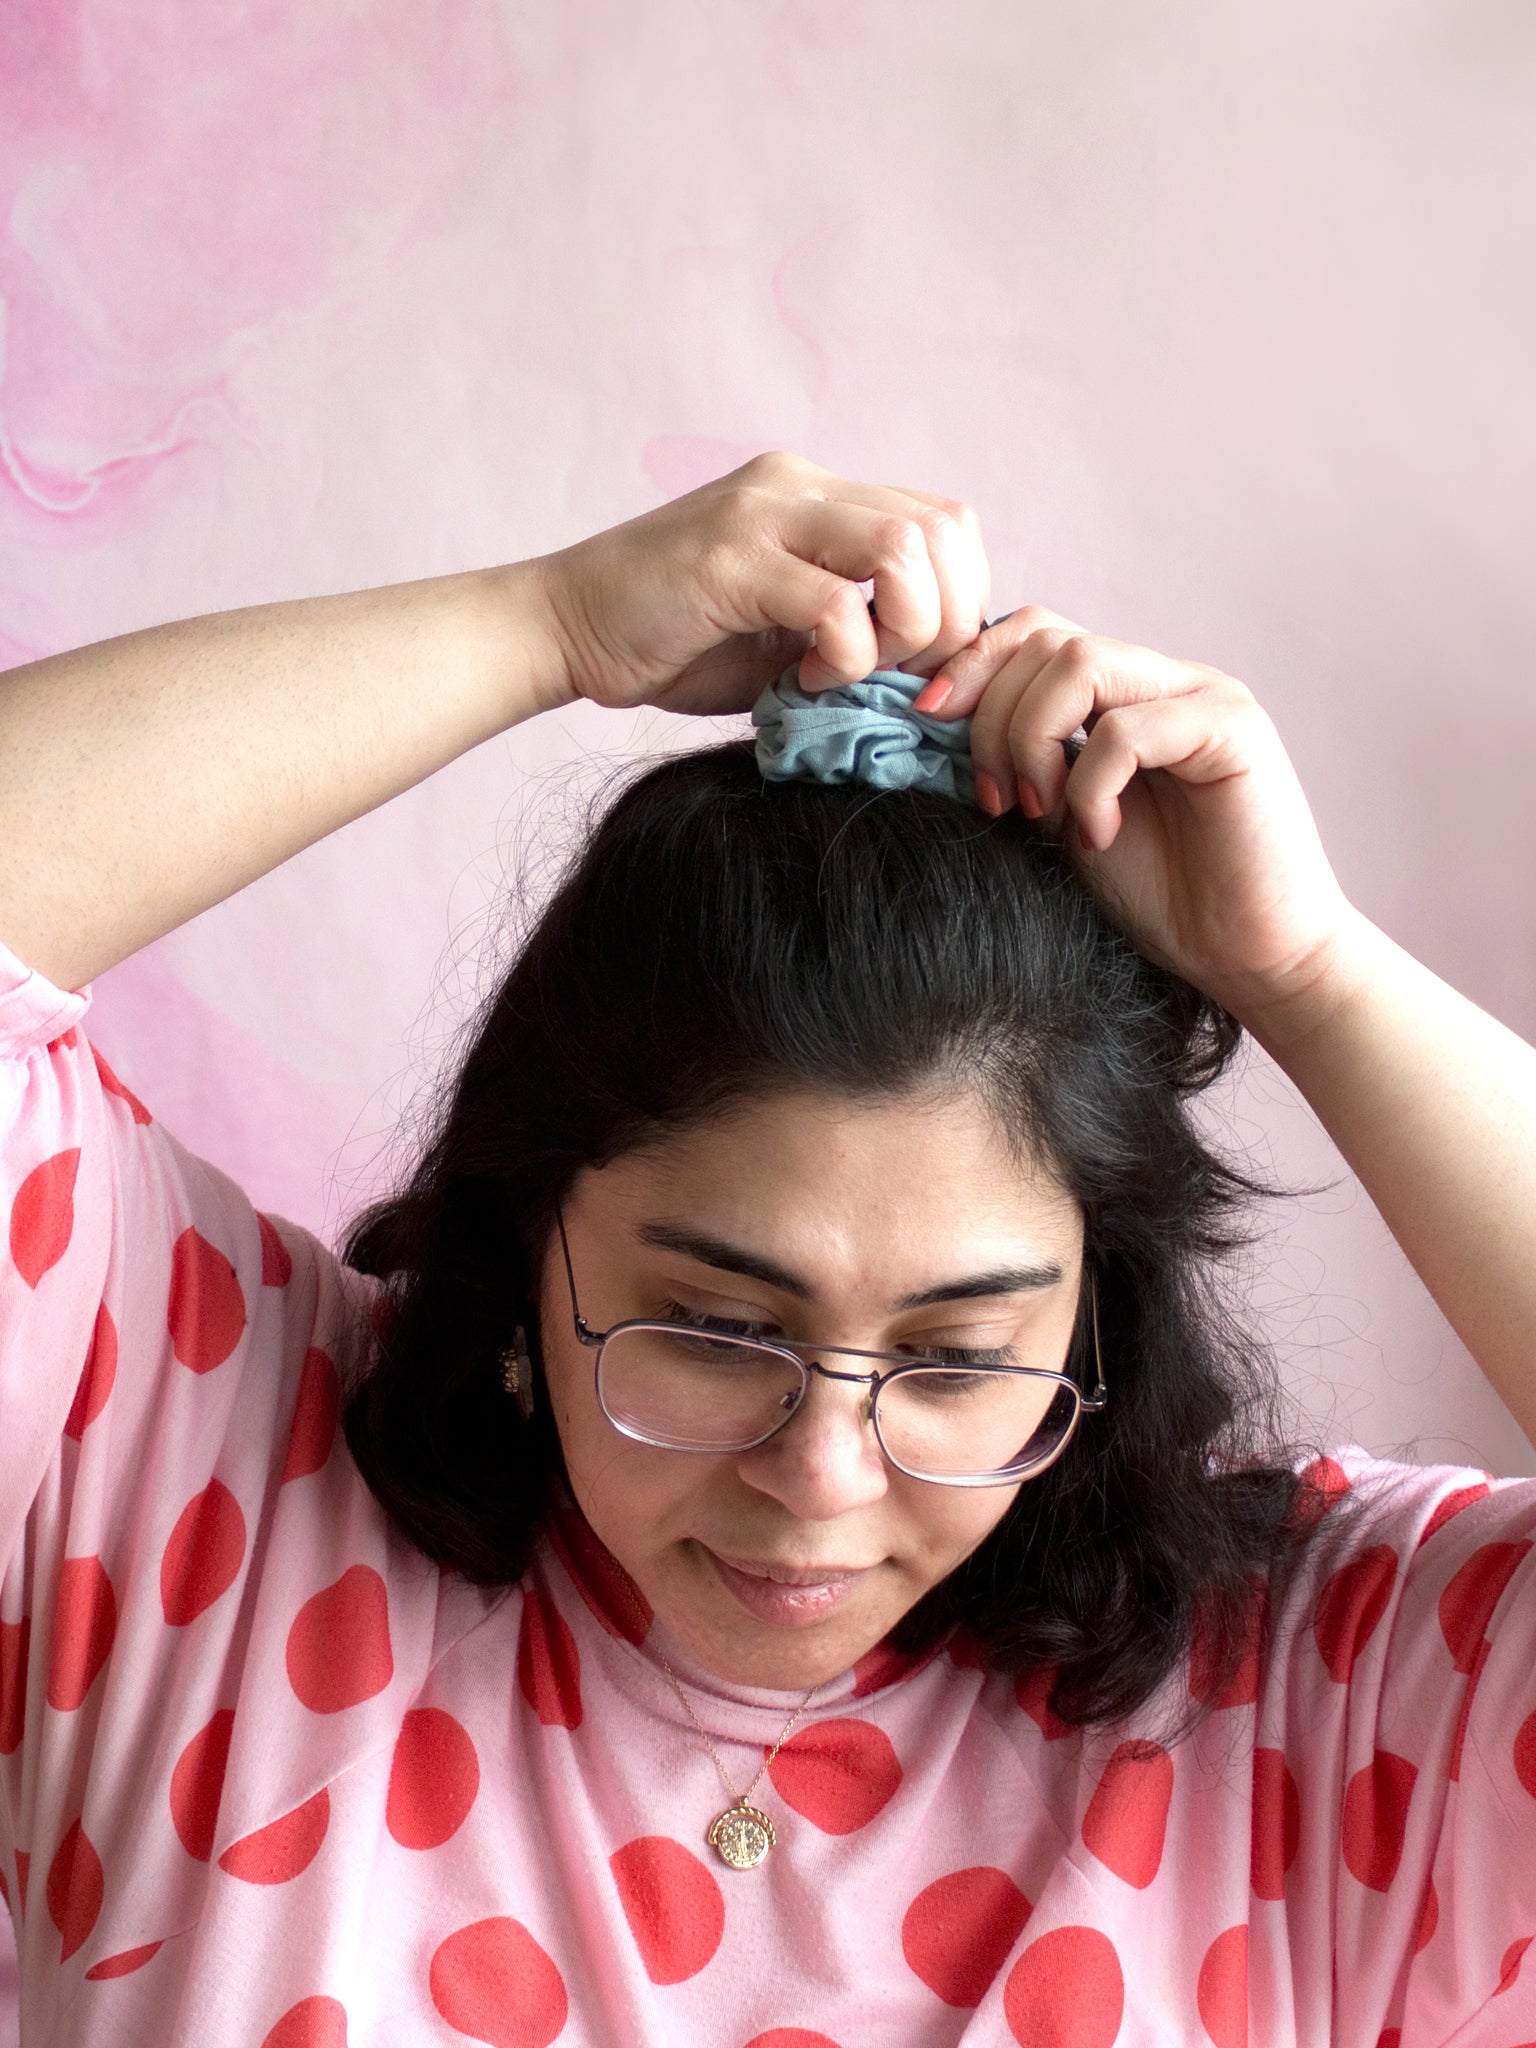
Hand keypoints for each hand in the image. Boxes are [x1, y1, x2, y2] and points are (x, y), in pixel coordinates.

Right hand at [533, 451, 990, 717]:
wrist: (566, 629)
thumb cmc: (675, 643)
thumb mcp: (787, 635)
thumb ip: (856, 629)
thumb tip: (936, 673)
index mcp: (819, 496)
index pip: (944, 523)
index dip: (958, 599)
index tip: (917, 664)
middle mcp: (799, 486)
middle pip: (940, 530)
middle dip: (943, 620)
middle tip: (894, 675)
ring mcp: (763, 514)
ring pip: (902, 549)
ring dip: (902, 630)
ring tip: (850, 671)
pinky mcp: (729, 559)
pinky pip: (834, 604)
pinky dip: (842, 658)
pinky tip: (803, 681)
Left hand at [913, 607, 1359, 1031]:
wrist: (1245, 957)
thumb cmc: (1160, 897)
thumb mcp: (1060, 818)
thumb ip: (1022, 761)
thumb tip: (936, 719)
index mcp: (1124, 692)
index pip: (1034, 630)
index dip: (970, 666)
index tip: (924, 723)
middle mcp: (1164, 679)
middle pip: (1046, 638)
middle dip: (992, 718)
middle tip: (997, 802)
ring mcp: (1203, 696)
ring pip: (1080, 663)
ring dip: (1033, 741)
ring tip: (1039, 813)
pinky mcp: (1233, 730)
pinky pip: (1127, 728)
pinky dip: (1091, 786)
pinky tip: (1101, 836)